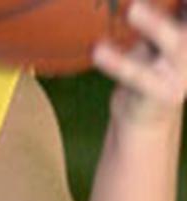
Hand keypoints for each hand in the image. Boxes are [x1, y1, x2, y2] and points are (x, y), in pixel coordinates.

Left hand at [93, 0, 186, 125]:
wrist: (143, 114)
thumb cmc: (147, 58)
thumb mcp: (157, 25)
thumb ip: (158, 6)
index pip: (184, 6)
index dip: (179, 1)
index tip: (137, 1)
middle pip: (186, 15)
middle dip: (167, 12)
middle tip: (137, 5)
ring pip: (175, 42)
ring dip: (154, 24)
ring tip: (134, 10)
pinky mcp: (167, 93)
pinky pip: (138, 76)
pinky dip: (118, 63)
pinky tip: (98, 50)